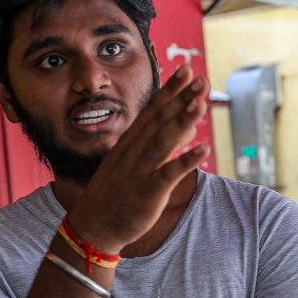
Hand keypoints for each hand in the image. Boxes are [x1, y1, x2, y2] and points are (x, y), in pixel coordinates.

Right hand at [67, 64, 210, 252]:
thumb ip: (161, 144)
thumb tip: (188, 129)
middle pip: (160, 120)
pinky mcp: (147, 193)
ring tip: (202, 103)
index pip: (152, 110)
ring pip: (163, 141)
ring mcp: (140, 171)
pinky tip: (203, 149)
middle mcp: (134, 152)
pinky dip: (186, 161)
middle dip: (181, 98)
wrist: (94, 226)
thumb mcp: (134, 163)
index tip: (186, 71)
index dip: (170, 90)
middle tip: (201, 79)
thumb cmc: (116, 193)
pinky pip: (168, 174)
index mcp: (130, 143)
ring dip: (183, 121)